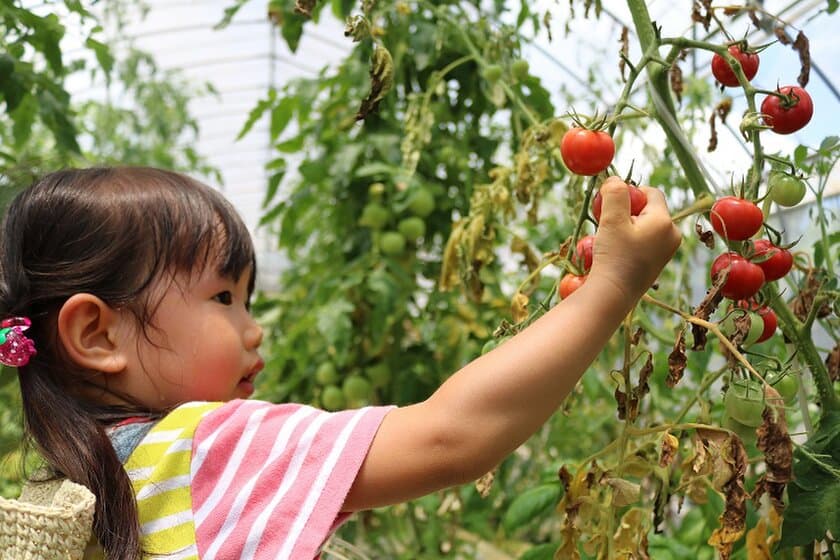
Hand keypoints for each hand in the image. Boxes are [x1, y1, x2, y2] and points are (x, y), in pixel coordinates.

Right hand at [589, 176, 680, 299]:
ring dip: (625, 227)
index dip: (629, 194)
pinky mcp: (657, 264)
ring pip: (644, 226)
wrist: (613, 295)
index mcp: (665, 221)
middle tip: (608, 224)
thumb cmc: (614, 256)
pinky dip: (628, 241)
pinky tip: (616, 253)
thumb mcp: (612, 218)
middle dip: (626, 212)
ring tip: (610, 241)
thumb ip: (615, 192)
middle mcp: (672, 235)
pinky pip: (643, 242)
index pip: (651, 192)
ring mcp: (666, 252)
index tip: (611, 206)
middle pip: (647, 209)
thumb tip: (615, 179)